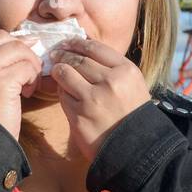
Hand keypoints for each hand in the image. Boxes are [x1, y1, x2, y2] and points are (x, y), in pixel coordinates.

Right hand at [0, 29, 42, 140]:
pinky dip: (33, 79)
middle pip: (4, 38)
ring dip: (30, 65)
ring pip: (18, 49)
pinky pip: (26, 68)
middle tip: (29, 72)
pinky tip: (27, 94)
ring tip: (28, 85)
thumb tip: (25, 41)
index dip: (11, 47)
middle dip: (22, 52)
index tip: (21, 62)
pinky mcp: (0, 82)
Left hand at [48, 37, 151, 161]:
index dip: (77, 43)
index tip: (68, 43)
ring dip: (58, 70)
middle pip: (78, 60)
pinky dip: (61, 92)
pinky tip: (64, 91)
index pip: (95, 48)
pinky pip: (63, 96)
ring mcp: (93, 99)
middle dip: (63, 54)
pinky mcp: (79, 116)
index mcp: (126, 71)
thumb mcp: (132, 85)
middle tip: (56, 53)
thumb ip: (113, 68)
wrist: (135, 149)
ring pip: (65, 74)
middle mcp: (110, 82)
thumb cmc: (133, 115)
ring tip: (56, 70)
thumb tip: (85, 50)